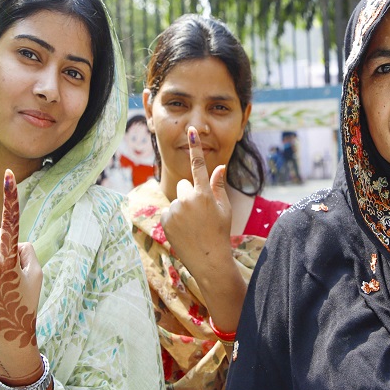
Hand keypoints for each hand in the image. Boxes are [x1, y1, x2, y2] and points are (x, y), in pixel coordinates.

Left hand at [0, 169, 43, 379]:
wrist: (7, 338)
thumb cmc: (27, 304)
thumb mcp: (35, 274)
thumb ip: (24, 250)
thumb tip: (11, 242)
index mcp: (5, 259)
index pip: (10, 223)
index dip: (10, 199)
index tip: (7, 175)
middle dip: (8, 248)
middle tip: (17, 276)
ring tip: (4, 286)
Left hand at [161, 126, 245, 334]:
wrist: (208, 259)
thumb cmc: (220, 232)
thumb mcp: (224, 208)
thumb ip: (218, 186)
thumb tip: (219, 167)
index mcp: (204, 194)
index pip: (199, 165)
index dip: (195, 147)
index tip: (191, 130)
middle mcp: (188, 199)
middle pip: (185, 186)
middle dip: (190, 195)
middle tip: (199, 214)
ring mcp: (175, 210)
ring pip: (177, 201)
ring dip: (182, 209)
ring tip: (192, 226)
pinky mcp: (165, 219)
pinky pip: (169, 212)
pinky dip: (174, 220)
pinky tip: (184, 232)